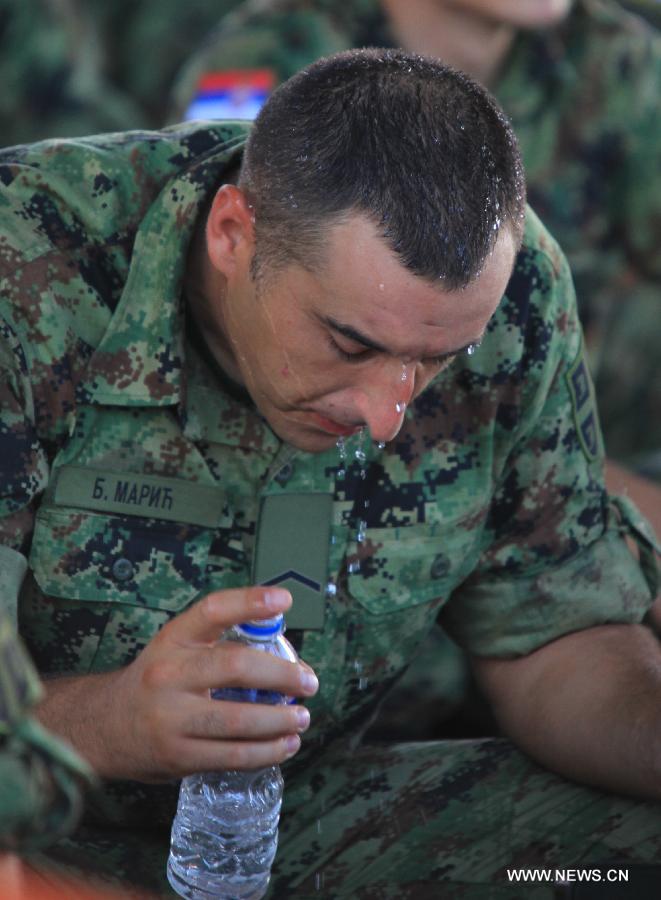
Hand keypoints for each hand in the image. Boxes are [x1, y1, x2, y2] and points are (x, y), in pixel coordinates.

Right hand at [38, 587, 317, 781]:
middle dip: (282, 674)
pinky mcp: (178, 756)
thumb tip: (283, 645)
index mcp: (172, 639)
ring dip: (281, 720)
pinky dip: (268, 751)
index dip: (250, 602)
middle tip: (308, 682)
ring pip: (239, 720)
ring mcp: (171, 718)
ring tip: (301, 717)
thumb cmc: (157, 681)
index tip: (285, 600)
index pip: (212, 610)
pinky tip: (285, 744)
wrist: (104, 726)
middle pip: (236, 666)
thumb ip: (218, 643)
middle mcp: (168, 674)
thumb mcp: (176, 649)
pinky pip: (233, 756)